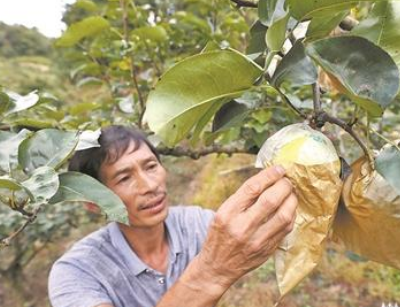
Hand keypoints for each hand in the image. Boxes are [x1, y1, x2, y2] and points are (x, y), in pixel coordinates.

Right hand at [193, 166, 296, 291]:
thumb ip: (243, 198)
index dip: (269, 175)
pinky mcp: (267, 250)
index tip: (279, 168)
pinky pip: (286, 229)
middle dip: (284, 185)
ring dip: (292, 199)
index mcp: (228, 213)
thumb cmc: (220, 235)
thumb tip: (267, 179)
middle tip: (287, 180)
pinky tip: (289, 208)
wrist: (218, 267)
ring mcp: (257, 241)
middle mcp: (242, 227)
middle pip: (271, 200)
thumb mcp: (222, 213)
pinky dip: (291, 214)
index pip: (252, 188)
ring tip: (291, 192)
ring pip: (284, 215)